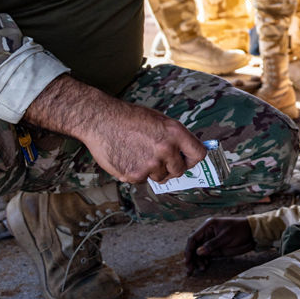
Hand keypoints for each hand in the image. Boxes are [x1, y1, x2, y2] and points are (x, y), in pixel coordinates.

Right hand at [23, 76, 207, 184]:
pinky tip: (128, 158)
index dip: (193, 159)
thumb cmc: (129, 118)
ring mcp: (150, 164)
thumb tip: (187, 154)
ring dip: (153, 170)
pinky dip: (137, 173)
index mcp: (175, 133)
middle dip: (172, 167)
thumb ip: (175, 138)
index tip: (187, 160)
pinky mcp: (135, 174)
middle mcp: (166, 149)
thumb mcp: (160, 120)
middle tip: (159, 158)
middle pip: (180, 170)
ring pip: (161, 176)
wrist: (101, 120)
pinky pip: (143, 180)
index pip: (199, 154)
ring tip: (139, 154)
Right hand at [184, 217, 254, 274]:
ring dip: (197, 261)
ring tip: (201, 268)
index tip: (187, 260)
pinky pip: (206, 256)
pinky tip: (204, 266)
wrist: (253, 234)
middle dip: (191, 258)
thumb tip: (198, 252)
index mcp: (208, 226)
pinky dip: (203, 261)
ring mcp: (211, 242)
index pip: (193, 238)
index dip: (189, 249)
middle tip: (190, 269)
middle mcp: (207, 234)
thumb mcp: (226, 237)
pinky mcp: (216, 249)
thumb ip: (212, 244)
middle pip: (194, 246)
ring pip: (199, 253)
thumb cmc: (240, 230)